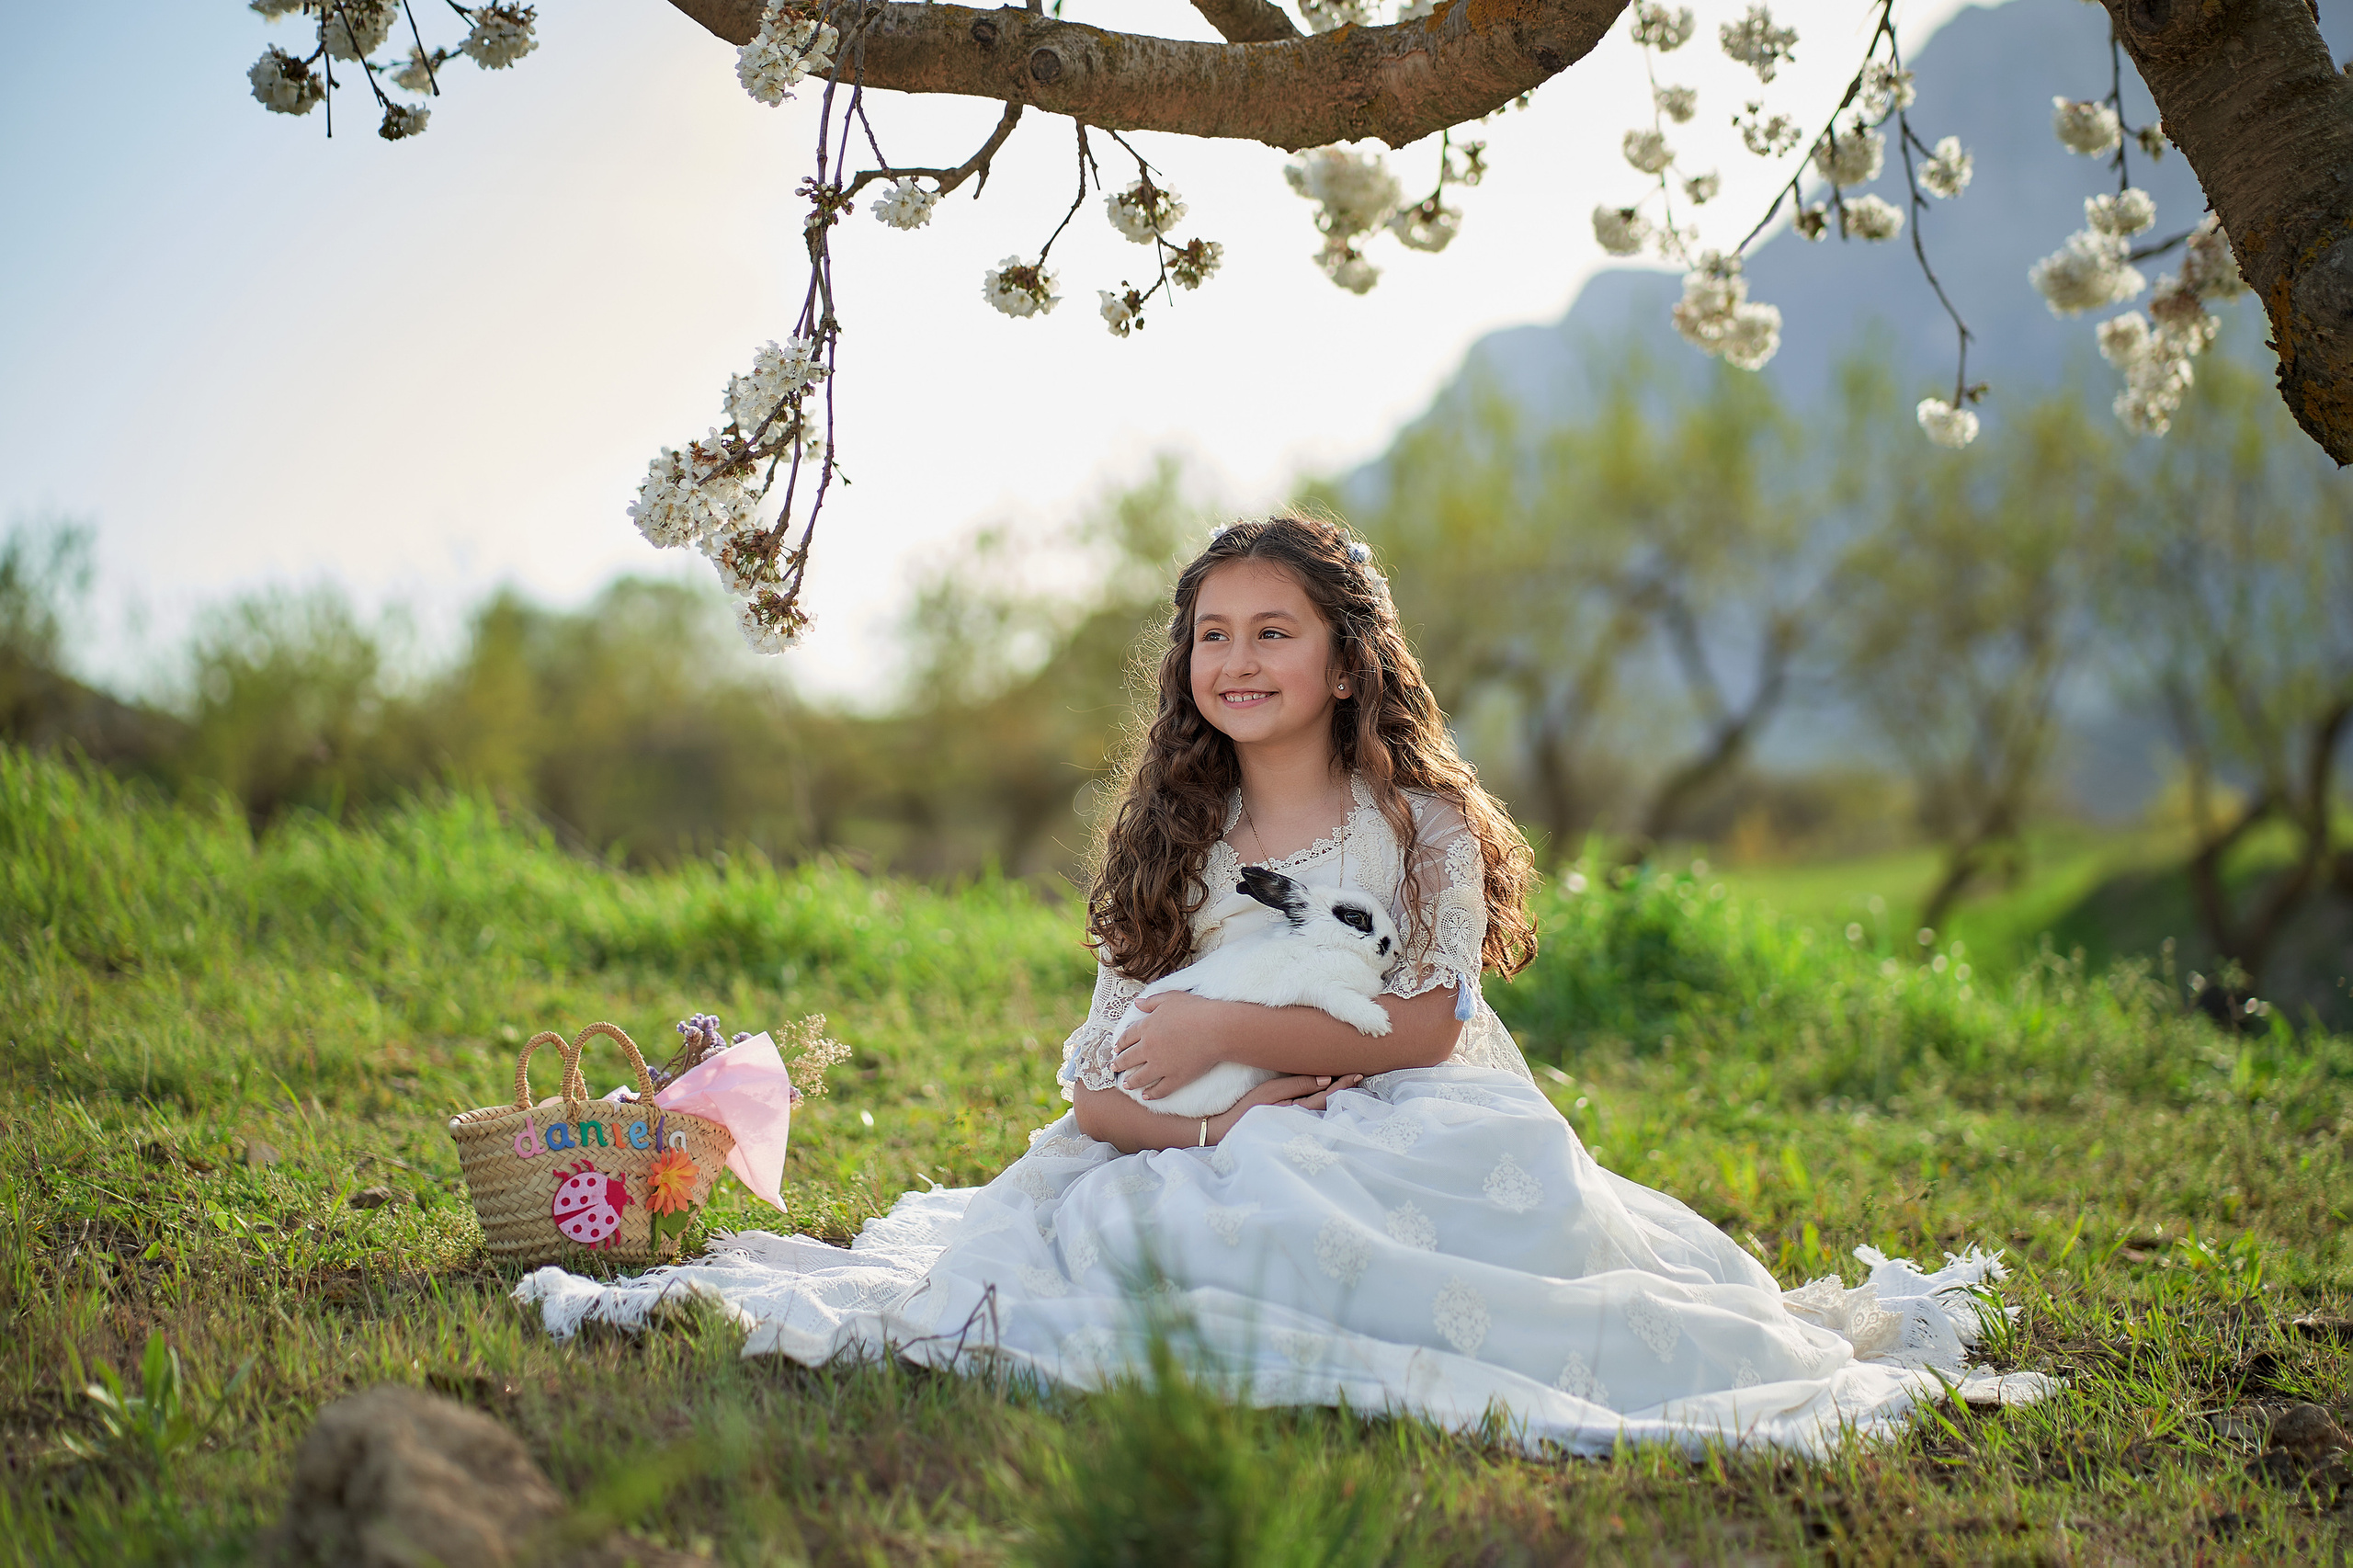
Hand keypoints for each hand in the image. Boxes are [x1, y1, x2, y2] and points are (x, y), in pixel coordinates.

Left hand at [1111, 992, 1224, 1098]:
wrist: (1215, 1029)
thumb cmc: (1195, 1010)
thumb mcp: (1170, 998)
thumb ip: (1152, 1001)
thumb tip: (1137, 1003)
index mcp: (1146, 1027)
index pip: (1127, 1038)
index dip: (1119, 1044)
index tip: (1115, 1049)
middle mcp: (1149, 1048)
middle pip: (1128, 1058)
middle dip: (1119, 1063)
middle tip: (1114, 1067)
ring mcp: (1161, 1065)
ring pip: (1140, 1077)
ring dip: (1130, 1081)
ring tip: (1126, 1084)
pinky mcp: (1175, 1078)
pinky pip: (1159, 1090)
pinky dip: (1151, 1094)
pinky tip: (1146, 1096)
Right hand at [1208, 1073, 1364, 1140]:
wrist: (1226, 1130)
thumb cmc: (1246, 1109)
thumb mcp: (1270, 1092)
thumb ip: (1297, 1084)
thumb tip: (1327, 1079)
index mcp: (1299, 1111)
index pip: (1328, 1096)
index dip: (1344, 1084)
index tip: (1358, 1073)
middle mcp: (1302, 1119)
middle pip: (1329, 1102)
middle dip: (1344, 1089)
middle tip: (1360, 1074)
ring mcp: (1296, 1122)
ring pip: (1322, 1107)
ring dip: (1335, 1094)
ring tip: (1348, 1080)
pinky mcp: (1289, 1121)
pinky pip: (1312, 1110)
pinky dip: (1322, 1099)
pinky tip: (1327, 1091)